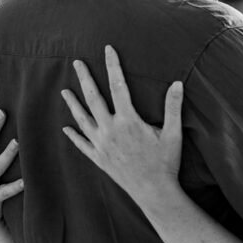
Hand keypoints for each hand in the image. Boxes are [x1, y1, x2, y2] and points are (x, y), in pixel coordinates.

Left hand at [61, 45, 183, 205]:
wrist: (154, 192)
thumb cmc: (166, 162)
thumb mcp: (173, 133)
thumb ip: (173, 107)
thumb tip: (177, 84)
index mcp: (128, 121)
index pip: (118, 86)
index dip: (113, 66)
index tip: (108, 50)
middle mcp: (110, 130)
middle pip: (94, 98)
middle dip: (85, 78)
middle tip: (77, 63)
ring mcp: (102, 145)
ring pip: (83, 119)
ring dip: (73, 104)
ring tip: (64, 91)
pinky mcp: (99, 159)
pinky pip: (82, 144)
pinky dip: (73, 135)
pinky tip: (66, 128)